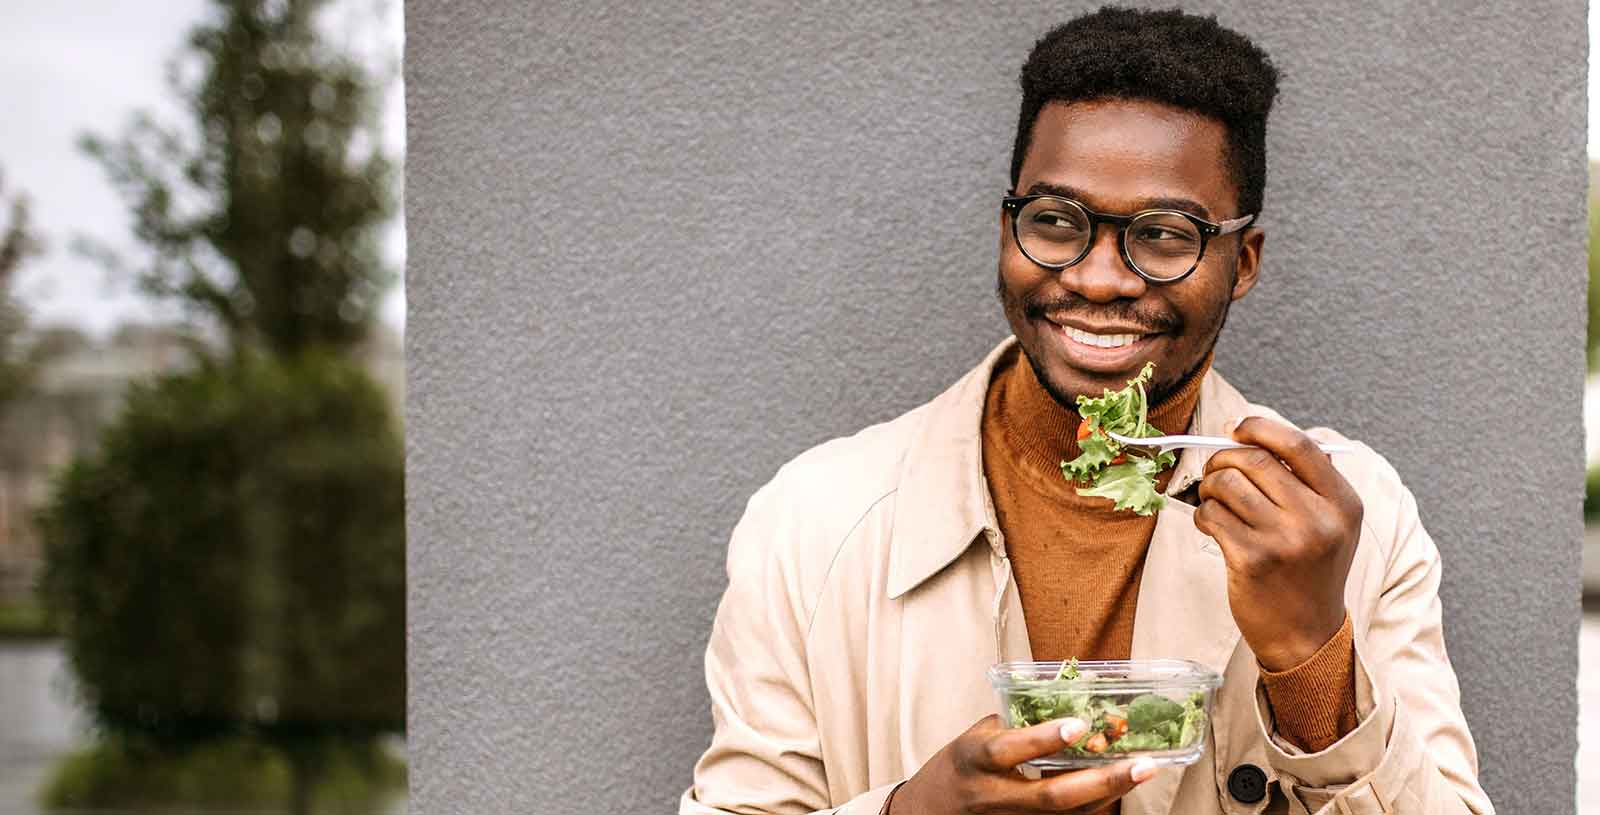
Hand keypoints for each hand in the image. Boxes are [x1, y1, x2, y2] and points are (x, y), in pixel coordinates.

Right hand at [890, 715, 1157, 814]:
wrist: (928, 814)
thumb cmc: (958, 767)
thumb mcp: (975, 738)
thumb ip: (1015, 726)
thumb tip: (1069, 703)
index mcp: (975, 759)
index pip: (1008, 750)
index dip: (1043, 739)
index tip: (1079, 724)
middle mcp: (993, 796)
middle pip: (1051, 797)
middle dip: (1101, 781)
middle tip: (1143, 763)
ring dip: (1108, 794)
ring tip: (1143, 769)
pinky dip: (1095, 805)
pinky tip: (1120, 786)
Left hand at [1193, 416, 1362, 671]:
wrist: (1306, 635)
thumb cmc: (1309, 571)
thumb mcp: (1329, 524)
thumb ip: (1302, 480)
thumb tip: (1245, 432)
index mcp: (1343, 503)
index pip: (1299, 445)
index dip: (1259, 428)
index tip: (1235, 428)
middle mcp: (1319, 520)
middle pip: (1255, 461)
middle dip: (1224, 459)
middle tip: (1215, 470)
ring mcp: (1285, 541)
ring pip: (1227, 485)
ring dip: (1210, 487)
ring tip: (1214, 501)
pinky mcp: (1252, 560)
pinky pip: (1212, 516)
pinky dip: (1204, 515)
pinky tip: (1213, 527)